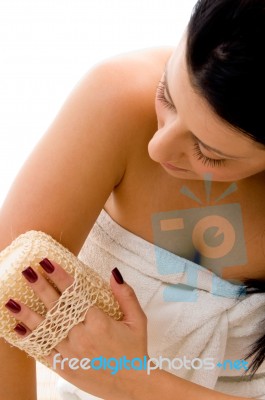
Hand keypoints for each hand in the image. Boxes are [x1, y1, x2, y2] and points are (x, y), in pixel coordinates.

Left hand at [4, 260, 148, 399]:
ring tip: (12, 301)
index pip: (75, 293)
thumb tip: (114, 273)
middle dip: (41, 288)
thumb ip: (126, 295)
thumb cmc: (134, 350)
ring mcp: (71, 353)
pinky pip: (44, 351)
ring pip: (45, 329)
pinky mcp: (65, 366)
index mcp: (99, 322)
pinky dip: (31, 339)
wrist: (132, 385)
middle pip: (57, 308)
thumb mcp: (137, 320)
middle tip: (28, 272)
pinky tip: (19, 329)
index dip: (60, 276)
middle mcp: (81, 336)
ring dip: (27, 314)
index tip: (48, 263)